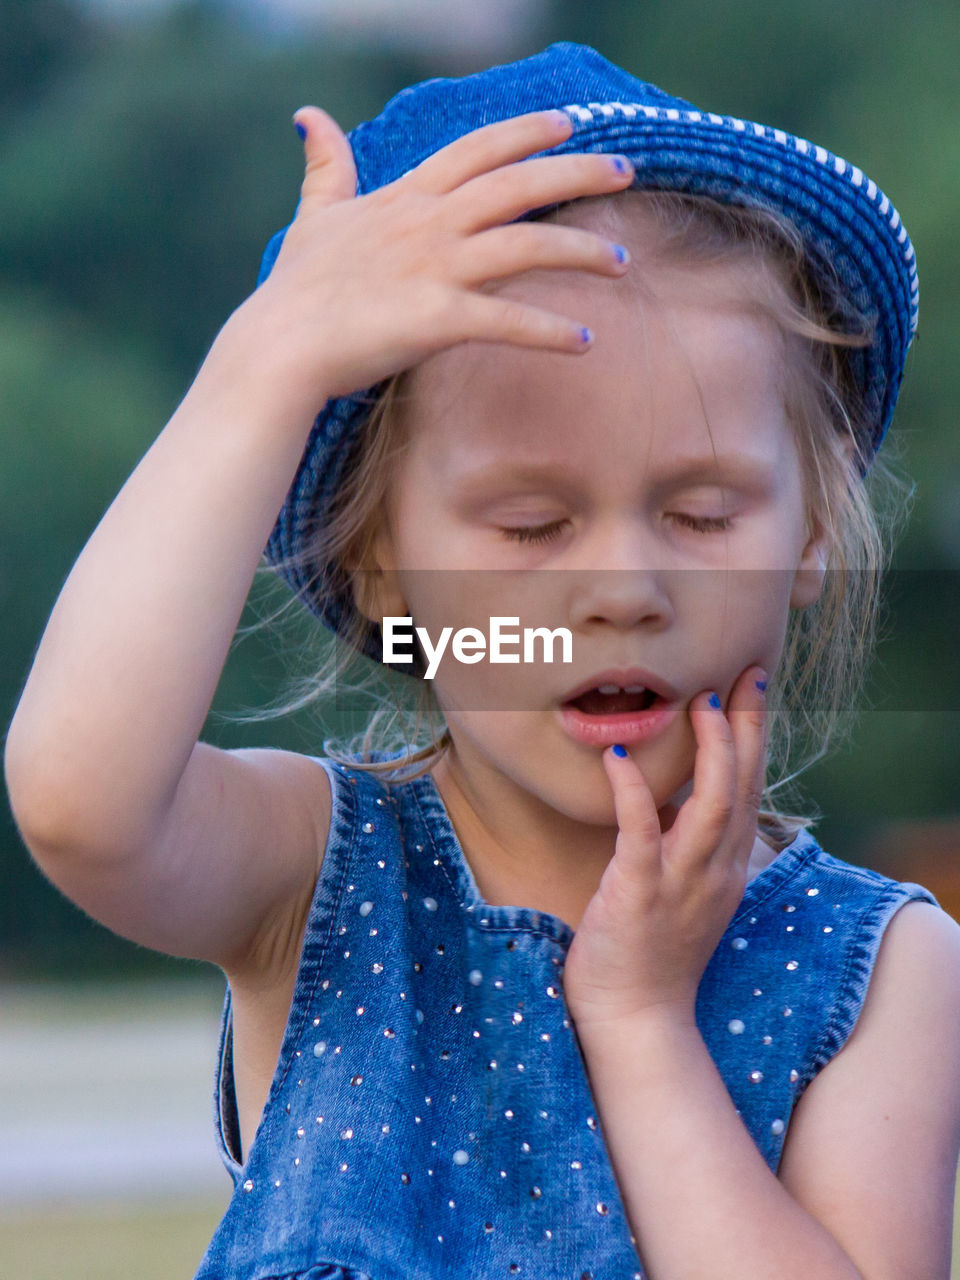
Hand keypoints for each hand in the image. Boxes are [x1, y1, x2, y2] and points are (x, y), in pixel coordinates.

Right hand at [243, 106, 634, 398]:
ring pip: (528, 247)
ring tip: (624, 262)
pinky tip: (585, 341)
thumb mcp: (314, 217)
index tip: (568, 122)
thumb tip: (310, 117)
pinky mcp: (438, 320)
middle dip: (578, 173)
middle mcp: (429, 224)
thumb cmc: (296, 290)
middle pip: (519, 185)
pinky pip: (509, 323)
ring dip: (583, 252)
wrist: (280, 346)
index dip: (525, 132)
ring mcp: (436, 269)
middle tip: (627, 169)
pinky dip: (551, 332)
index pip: (477, 151)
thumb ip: (325, 169)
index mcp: (406, 198)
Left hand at [561, 665, 768, 1031]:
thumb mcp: (684, 888)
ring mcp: (681, 884)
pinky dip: (632, 793)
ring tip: (701, 703)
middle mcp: (715, 869)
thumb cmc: (652, 951)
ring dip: (709, 751)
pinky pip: (640, 836)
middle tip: (747, 673)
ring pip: (709, 806)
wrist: (638, 1022)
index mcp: (726, 864)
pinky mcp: (639, 896)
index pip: (749, 787)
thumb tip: (670, 788)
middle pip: (742, 786)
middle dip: (747, 726)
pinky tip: (616, 757)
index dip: (753, 734)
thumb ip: (686, 841)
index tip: (751, 686)